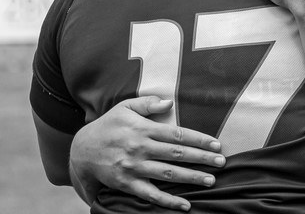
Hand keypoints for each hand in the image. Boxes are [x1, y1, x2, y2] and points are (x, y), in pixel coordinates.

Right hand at [70, 96, 224, 211]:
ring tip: (210, 181)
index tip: (216, 145)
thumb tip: (169, 102)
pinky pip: (151, 194)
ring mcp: (134, 167)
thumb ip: (147, 103)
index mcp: (143, 129)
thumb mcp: (125, 107)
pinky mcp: (127, 183)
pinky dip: (168, 201)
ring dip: (191, 178)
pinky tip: (185, 205)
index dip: (198, 140)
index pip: (177, 134)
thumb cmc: (108, 126)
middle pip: (177, 154)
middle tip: (221, 163)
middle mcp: (140, 148)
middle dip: (201, 159)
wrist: (82, 150)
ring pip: (168, 174)